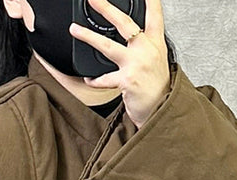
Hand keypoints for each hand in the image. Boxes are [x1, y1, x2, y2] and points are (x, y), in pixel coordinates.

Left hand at [69, 0, 170, 129]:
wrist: (162, 112)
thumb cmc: (159, 90)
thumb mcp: (158, 63)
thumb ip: (145, 49)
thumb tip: (131, 39)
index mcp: (156, 44)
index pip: (154, 16)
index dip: (150, 0)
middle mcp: (146, 50)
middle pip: (124, 23)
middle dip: (106, 8)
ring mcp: (136, 64)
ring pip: (107, 46)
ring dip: (88, 36)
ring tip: (74, 29)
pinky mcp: (127, 80)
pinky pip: (105, 79)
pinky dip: (95, 81)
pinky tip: (88, 80)